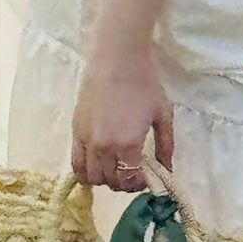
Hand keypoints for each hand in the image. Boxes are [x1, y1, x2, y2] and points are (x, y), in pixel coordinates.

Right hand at [72, 49, 175, 192]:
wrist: (117, 57)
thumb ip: (166, 146)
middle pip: (110, 181)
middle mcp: (103, 146)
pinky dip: (85, 172)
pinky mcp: (75, 130)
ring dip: (105, 179)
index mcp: (128, 143)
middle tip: (134, 174)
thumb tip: (167, 170)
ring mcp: (86, 139)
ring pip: (91, 176)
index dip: (139, 184)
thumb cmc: (145, 82)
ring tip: (116, 168)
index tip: (146, 178)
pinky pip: (75, 163)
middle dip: (124, 183)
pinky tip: (97, 166)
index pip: (129, 179)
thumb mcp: (163, 114)